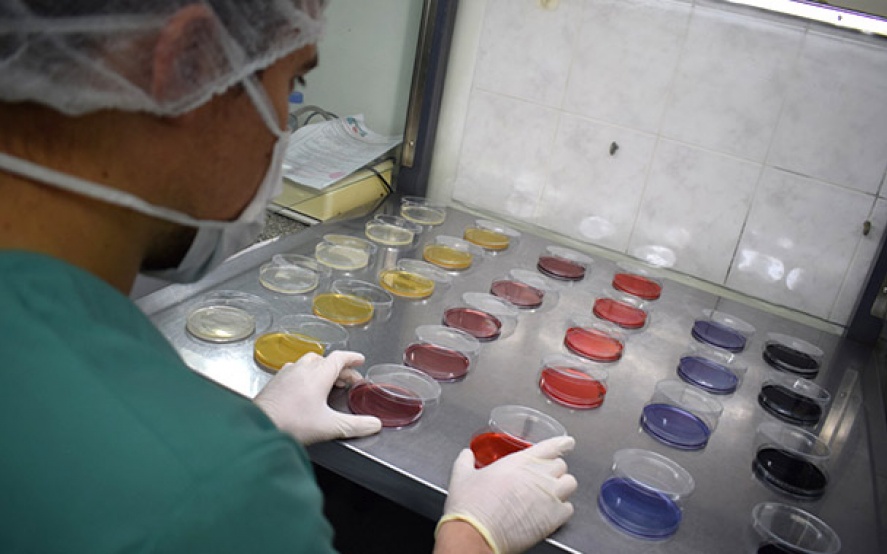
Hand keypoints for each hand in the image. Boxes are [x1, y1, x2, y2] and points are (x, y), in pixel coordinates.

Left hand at [253, 351, 381, 444]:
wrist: (259, 426)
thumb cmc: (291, 423)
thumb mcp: (330, 426)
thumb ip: (355, 425)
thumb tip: (374, 425)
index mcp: (318, 374)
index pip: (339, 358)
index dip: (352, 358)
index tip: (359, 360)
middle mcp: (302, 369)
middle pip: (325, 360)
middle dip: (339, 368)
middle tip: (348, 379)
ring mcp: (286, 374)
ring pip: (308, 363)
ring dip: (321, 369)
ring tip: (328, 382)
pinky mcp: (275, 382)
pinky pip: (294, 371)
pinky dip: (305, 375)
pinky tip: (303, 389)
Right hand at [437, 436, 577, 553]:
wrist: (476, 534)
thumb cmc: (471, 506)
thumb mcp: (462, 476)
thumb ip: (465, 461)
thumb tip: (466, 455)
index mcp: (520, 461)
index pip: (552, 446)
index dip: (562, 443)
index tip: (567, 443)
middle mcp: (539, 476)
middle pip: (562, 466)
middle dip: (555, 469)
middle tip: (545, 475)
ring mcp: (549, 497)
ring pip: (570, 484)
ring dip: (562, 487)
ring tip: (552, 492)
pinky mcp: (553, 519)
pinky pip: (569, 509)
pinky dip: (562, 509)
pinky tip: (552, 512)